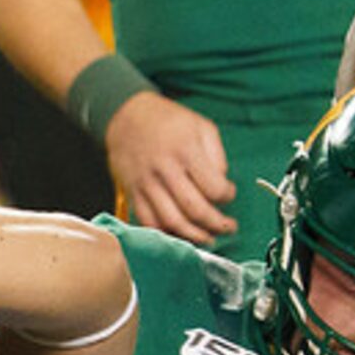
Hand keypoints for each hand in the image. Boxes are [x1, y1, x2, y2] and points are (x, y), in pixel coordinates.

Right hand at [104, 91, 235, 243]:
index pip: (214, 188)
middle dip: (216, 224)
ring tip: (208, 238)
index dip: (228, 196)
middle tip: (228, 227)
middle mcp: (165, 170)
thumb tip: (221, 185)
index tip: (229, 194)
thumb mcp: (201, 126)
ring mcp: (146, 184)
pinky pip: (147, 221)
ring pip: (171, 222)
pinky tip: (179, 233)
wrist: (124, 116)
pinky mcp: (132, 193)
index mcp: (186, 152)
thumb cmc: (167, 120)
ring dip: (193, 236)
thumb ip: (216, 156)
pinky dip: (165, 233)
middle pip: (194, 210)